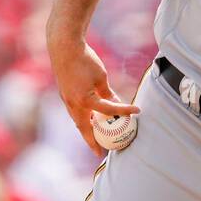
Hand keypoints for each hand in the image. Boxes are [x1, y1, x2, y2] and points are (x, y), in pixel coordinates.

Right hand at [48, 36, 139, 155]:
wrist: (63, 48)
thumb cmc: (85, 60)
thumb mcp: (101, 77)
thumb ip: (107, 93)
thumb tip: (115, 103)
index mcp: (85, 101)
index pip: (108, 110)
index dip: (123, 112)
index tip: (136, 111)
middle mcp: (74, 104)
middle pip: (84, 128)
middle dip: (92, 141)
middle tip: (100, 152)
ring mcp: (67, 100)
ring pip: (78, 121)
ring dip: (86, 130)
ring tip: (95, 139)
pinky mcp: (64, 95)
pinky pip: (75, 112)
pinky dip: (82, 118)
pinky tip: (90, 119)